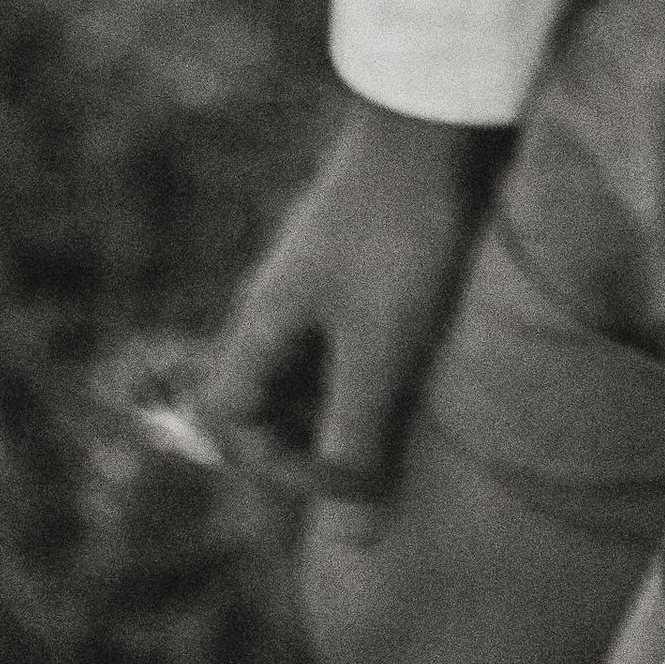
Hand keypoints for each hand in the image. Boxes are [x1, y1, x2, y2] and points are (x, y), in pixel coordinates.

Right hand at [199, 96, 508, 540]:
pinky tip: (430, 373)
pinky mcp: (368, 268)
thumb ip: (355, 438)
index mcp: (263, 323)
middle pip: (267, 402)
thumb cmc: (401, 232)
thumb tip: (346, 542)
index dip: (274, 467)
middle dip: (314, 444)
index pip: (227, 422)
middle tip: (380, 459)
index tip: (346, 472)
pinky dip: (381, 371)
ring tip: (410, 420)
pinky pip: (355, 341)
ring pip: (316, 374)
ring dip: (352, 408)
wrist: (437, 121)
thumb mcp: (380, 347)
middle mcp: (281, 306)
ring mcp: (323, 284)